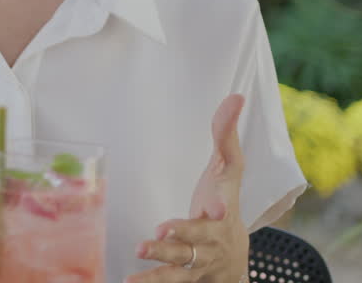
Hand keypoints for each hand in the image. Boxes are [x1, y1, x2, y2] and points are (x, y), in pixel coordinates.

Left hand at [128, 94, 249, 282]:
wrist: (233, 260)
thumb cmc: (223, 202)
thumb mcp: (228, 171)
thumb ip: (226, 136)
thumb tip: (236, 97)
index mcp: (222, 210)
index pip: (224, 205)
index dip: (220, 205)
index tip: (216, 207)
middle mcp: (211, 240)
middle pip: (197, 238)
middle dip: (181, 235)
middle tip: (159, 230)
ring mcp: (197, 262)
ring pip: (179, 265)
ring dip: (159, 263)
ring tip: (136, 256)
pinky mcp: (182, 277)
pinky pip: (166, 282)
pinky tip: (126, 282)